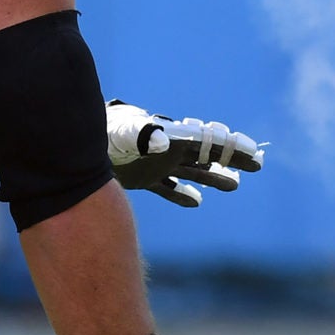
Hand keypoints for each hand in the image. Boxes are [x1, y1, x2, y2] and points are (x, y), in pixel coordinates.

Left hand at [107, 101, 264, 206]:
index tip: (253, 154)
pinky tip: (197, 202)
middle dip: (231, 159)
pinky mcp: (142, 178)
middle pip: (206, 155)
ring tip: (235, 185)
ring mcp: (155, 165)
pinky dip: (181, 196)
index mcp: (170, 137)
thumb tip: (163, 140)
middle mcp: (167, 150)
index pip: (208, 142)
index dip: (231, 147)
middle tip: (257, 165)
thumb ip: (142, 133)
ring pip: (192, 173)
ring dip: (213, 178)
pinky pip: (167, 189)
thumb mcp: (123, 132)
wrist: (77, 148)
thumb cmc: (104, 133)